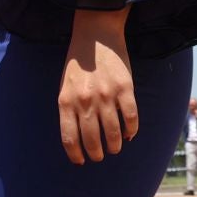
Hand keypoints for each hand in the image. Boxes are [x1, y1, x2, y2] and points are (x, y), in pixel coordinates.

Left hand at [58, 7, 138, 165]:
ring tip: (115, 147)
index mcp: (66, 100)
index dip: (75, 154)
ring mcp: (106, 95)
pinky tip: (129, 133)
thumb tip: (80, 136)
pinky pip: (131, 118)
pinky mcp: (125, 89)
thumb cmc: (78, 64)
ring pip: (113, 133)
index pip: (69, 137)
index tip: (81, 162)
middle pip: (92, 139)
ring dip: (115, 145)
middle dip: (96, 153)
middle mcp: (85, 101)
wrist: (95, 35)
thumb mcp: (65, 86)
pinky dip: (131, 130)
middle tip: (100, 156)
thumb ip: (71, 109)